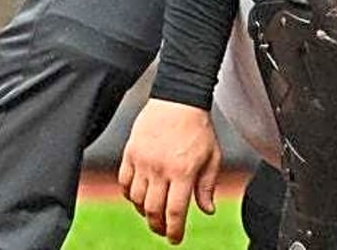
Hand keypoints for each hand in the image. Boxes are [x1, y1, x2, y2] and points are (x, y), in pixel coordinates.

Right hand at [118, 99, 221, 243]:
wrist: (178, 99)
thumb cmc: (199, 128)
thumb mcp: (212, 157)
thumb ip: (208, 186)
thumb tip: (207, 210)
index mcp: (183, 171)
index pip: (175, 211)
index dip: (174, 231)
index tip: (175, 240)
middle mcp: (160, 169)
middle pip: (153, 209)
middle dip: (158, 226)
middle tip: (164, 230)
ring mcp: (142, 161)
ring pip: (136, 199)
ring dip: (143, 211)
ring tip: (153, 213)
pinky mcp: (130, 153)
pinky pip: (124, 182)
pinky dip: (129, 194)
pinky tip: (138, 196)